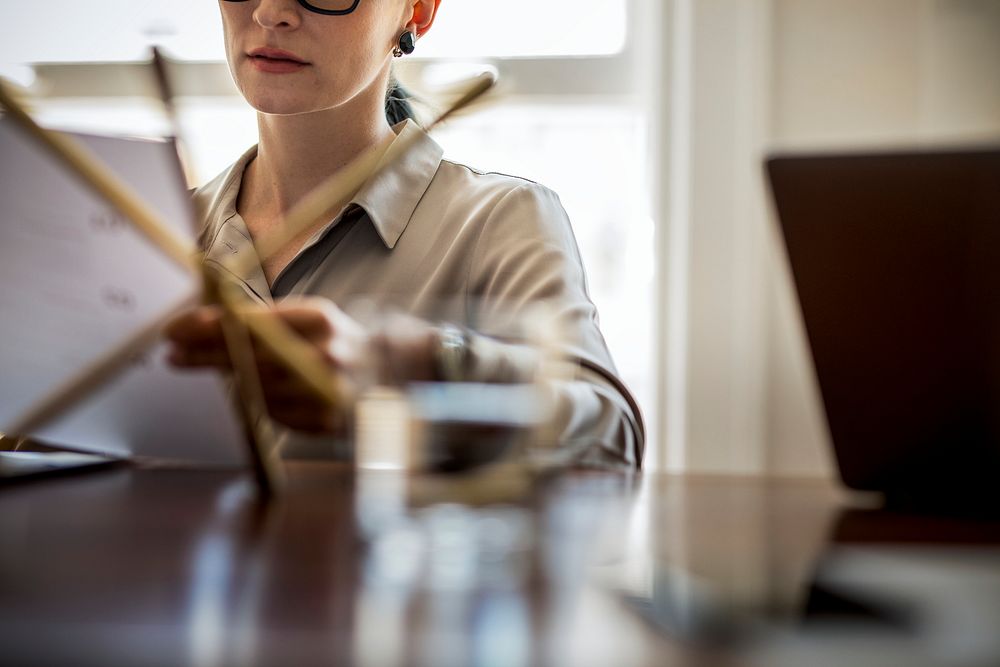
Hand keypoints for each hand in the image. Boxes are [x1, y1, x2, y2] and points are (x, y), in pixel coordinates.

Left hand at [164, 297, 437, 433]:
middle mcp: (323, 354)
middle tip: (174, 354)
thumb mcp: (311, 318)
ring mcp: (325, 392)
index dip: (209, 327)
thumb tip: (205, 325)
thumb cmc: (340, 341)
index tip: (177, 329)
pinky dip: (266, 402)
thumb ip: (266, 322)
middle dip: (204, 356)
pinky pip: (276, 414)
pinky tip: (271, 391)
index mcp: (319, 320)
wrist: (394, 374)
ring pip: (257, 390)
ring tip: (229, 370)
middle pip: (247, 358)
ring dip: (237, 380)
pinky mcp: (325, 422)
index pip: (250, 323)